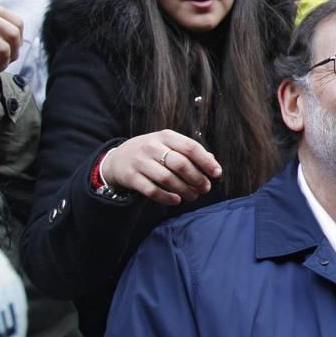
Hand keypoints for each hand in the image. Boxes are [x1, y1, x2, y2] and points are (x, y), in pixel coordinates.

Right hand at [100, 130, 220, 205]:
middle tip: (205, 188)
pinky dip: (166, 197)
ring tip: (193, 196)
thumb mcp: (169, 145)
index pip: (191, 147)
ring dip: (184, 190)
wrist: (118, 159)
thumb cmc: (152, 152)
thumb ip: (189, 152)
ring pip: (167, 178)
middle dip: (197, 178)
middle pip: (180, 164)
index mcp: (166, 136)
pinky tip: (176, 200)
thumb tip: (212, 162)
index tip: (217, 173)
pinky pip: (152, 190)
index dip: (206, 162)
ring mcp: (140, 161)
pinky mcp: (131, 177)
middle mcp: (152, 146)